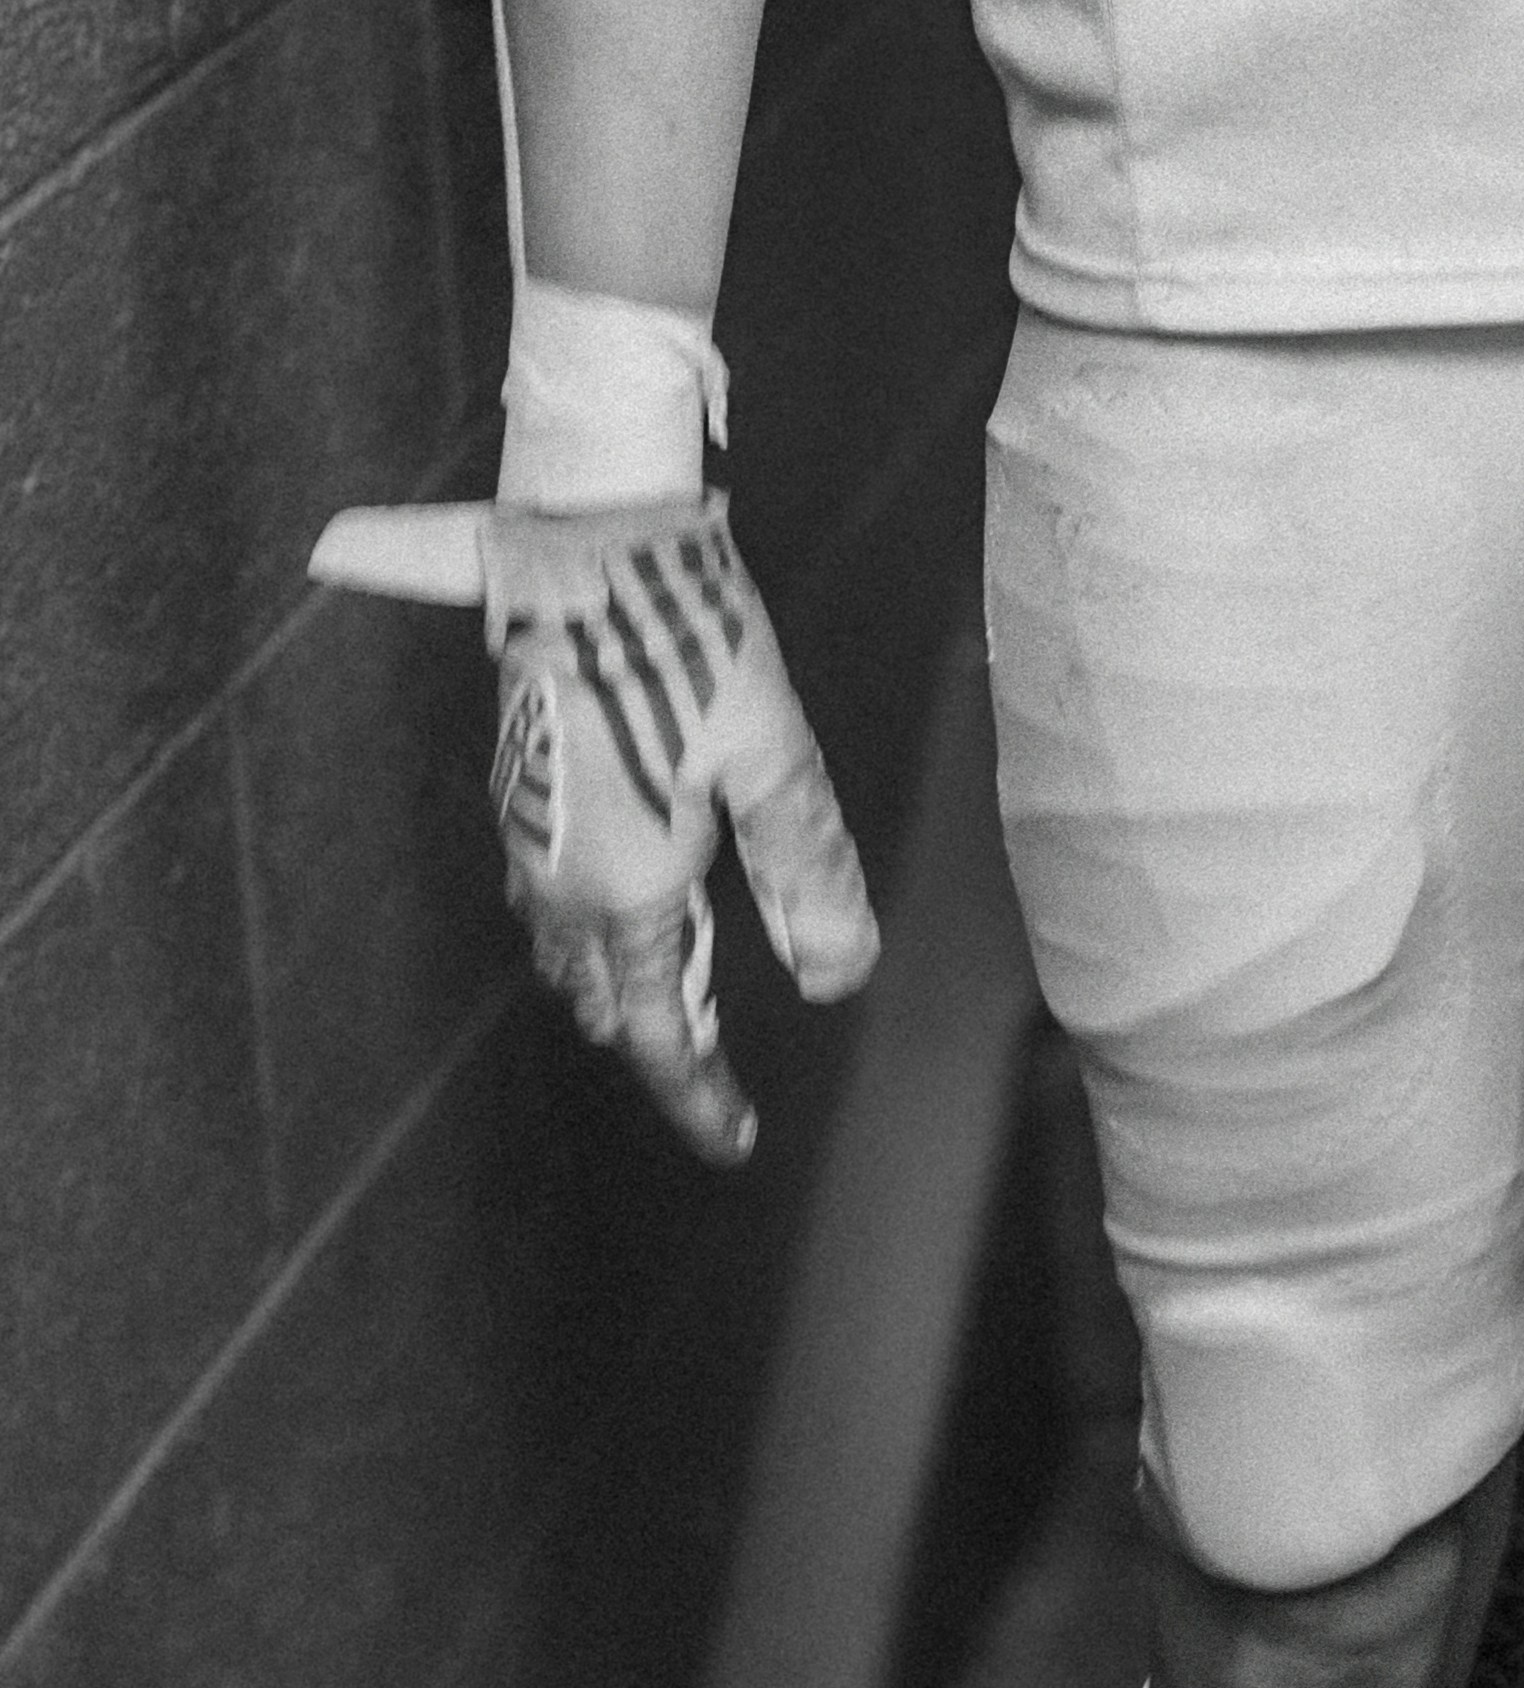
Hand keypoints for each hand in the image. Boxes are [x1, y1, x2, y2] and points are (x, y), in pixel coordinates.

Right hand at [316, 489, 881, 1166]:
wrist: (581, 544)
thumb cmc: (692, 642)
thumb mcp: (775, 759)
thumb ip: (807, 873)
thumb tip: (840, 978)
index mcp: (625, 891)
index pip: (662, 1031)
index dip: (700, 1094)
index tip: (738, 1143)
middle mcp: (560, 880)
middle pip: (609, 1000)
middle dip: (663, 1039)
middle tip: (721, 1071)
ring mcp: (528, 835)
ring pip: (568, 952)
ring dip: (621, 985)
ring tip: (682, 996)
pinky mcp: (519, 788)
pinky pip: (545, 894)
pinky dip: (591, 925)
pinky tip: (629, 898)